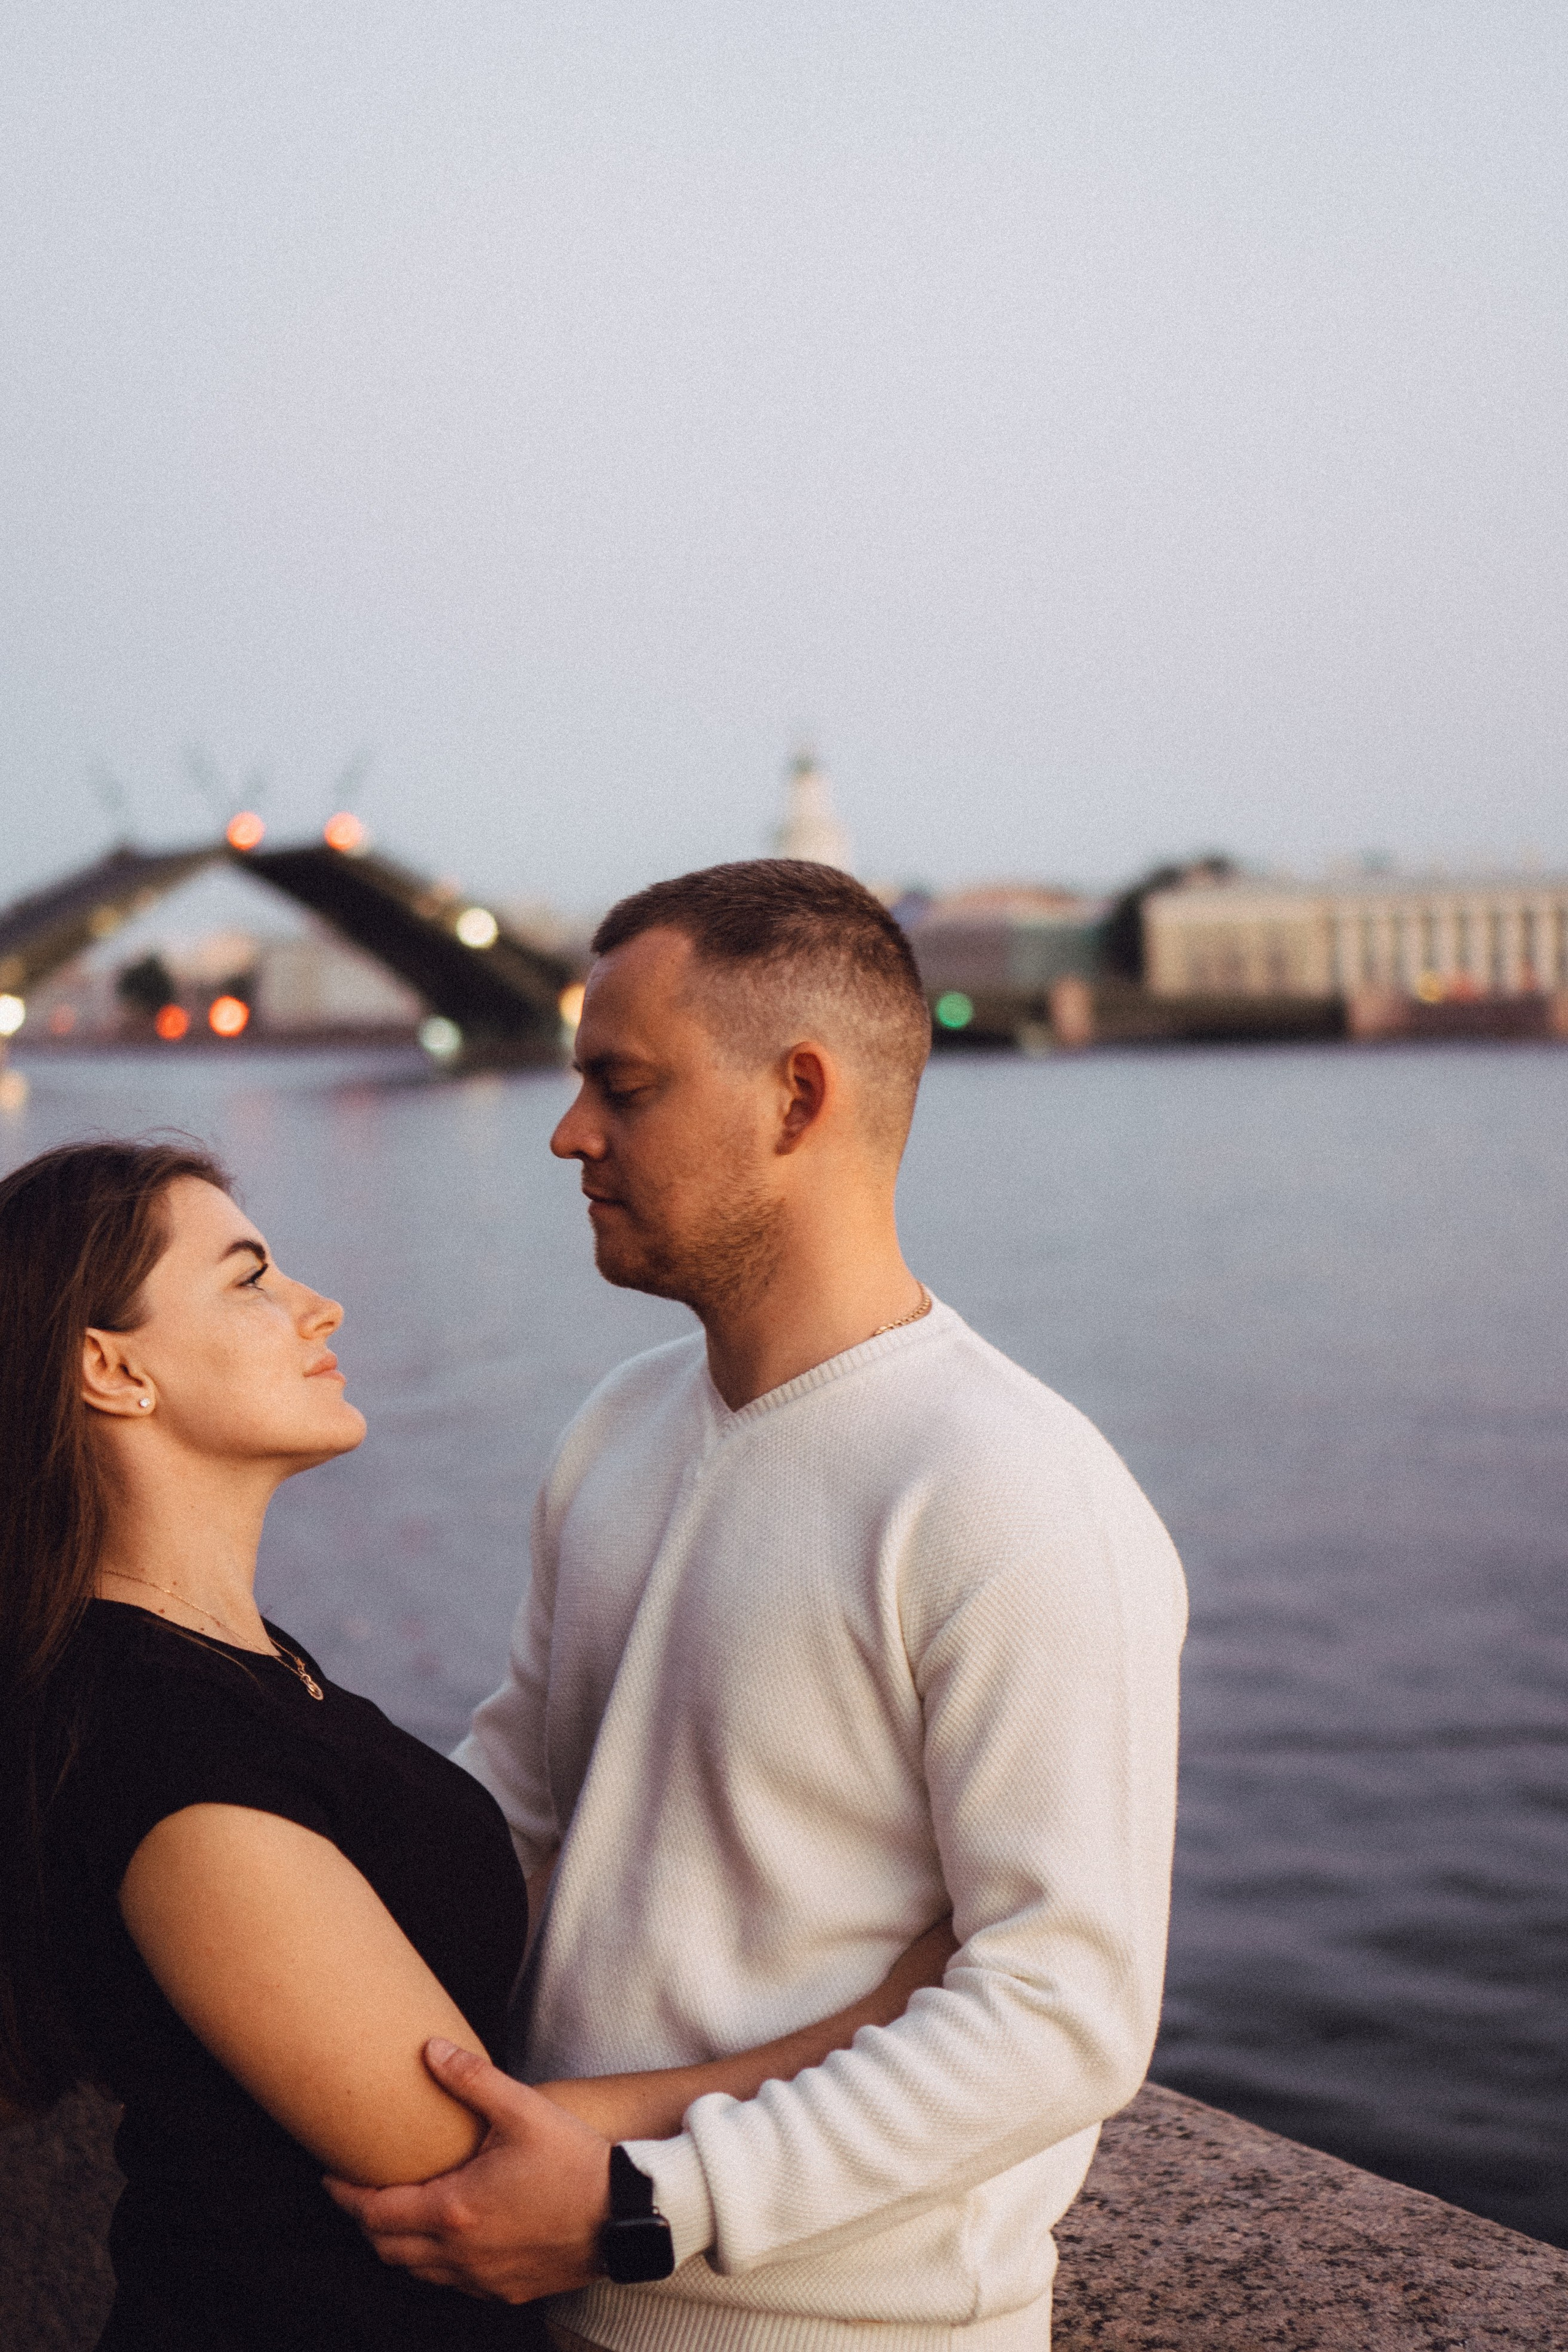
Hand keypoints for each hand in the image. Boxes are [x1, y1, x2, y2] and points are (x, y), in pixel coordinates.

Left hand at [324, 2038, 611, 2301]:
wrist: (626, 2215)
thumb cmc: (575, 2162)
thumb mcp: (523, 2110)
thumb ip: (471, 2079)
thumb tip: (429, 2050)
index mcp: (456, 2210)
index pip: (375, 2213)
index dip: (346, 2196)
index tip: (330, 2177)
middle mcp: (460, 2254)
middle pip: (387, 2249)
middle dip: (366, 2222)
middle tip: (361, 2192)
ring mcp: (482, 2281)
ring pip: (417, 2271)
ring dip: (399, 2244)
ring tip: (400, 2211)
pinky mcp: (506, 2291)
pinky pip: (451, 2284)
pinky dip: (434, 2263)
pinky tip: (450, 2235)